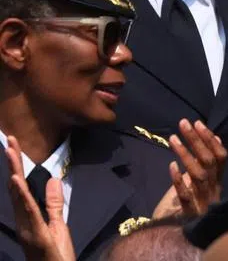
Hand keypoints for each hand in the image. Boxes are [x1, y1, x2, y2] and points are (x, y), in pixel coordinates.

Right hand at [4, 136, 75, 260]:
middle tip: (9, 139)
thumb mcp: (57, 224)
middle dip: (13, 163)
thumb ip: (54, 203)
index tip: (14, 145)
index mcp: (28, 215)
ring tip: (11, 154)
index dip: (17, 166)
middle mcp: (23, 219)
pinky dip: (22, 196)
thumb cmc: (54, 254)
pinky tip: (17, 181)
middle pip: (16, 187)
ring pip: (19, 196)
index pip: (21, 186)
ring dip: (15, 174)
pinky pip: (28, 212)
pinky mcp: (36, 234)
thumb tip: (53, 179)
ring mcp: (27, 227)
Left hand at [152, 119, 226, 218]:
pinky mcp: (190, 215)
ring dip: (186, 155)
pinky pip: (186, 197)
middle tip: (183, 123)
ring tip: (173, 138)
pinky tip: (171, 167)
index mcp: (218, 183)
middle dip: (197, 140)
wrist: (187, 241)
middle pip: (209, 161)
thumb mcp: (201, 186)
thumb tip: (215, 138)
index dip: (211, 139)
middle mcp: (213, 190)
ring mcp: (203, 202)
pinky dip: (179, 181)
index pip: (221, 157)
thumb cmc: (193, 210)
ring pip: (198, 175)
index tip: (198, 123)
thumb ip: (207, 166)